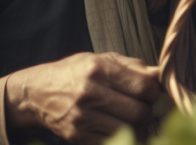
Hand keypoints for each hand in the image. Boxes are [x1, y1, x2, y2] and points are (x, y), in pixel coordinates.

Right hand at [5, 52, 161, 143]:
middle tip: (141, 106)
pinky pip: (112, 141)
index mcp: (98, 69)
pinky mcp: (77, 136)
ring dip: (135, 126)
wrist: (36, 94)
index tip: (150, 92)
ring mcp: (82, 117)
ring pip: (129, 129)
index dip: (153, 92)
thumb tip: (159, 74)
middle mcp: (90, 93)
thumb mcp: (100, 59)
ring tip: (129, 116)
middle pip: (140, 112)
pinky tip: (116, 126)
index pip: (144, 86)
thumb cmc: (74, 73)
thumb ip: (132, 66)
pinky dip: (121, 136)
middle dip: (147, 110)